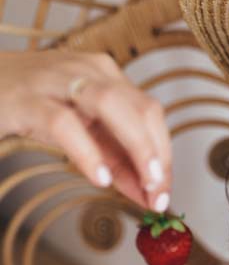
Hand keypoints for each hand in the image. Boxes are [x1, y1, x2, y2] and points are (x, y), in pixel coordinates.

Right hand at [0, 49, 170, 209]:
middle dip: (158, 155)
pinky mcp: (27, 99)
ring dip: (137, 147)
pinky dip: (88, 153)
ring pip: (112, 106)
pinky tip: (100, 177)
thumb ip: (114, 160)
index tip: (165, 193)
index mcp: (106, 75)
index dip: (164, 156)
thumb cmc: (30, 106)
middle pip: (142, 107)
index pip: (150, 113)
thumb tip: (148, 194)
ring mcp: (57, 80)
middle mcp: (88, 71)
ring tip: (145, 184)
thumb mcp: (81, 131)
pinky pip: (64, 124)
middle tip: (160, 194)